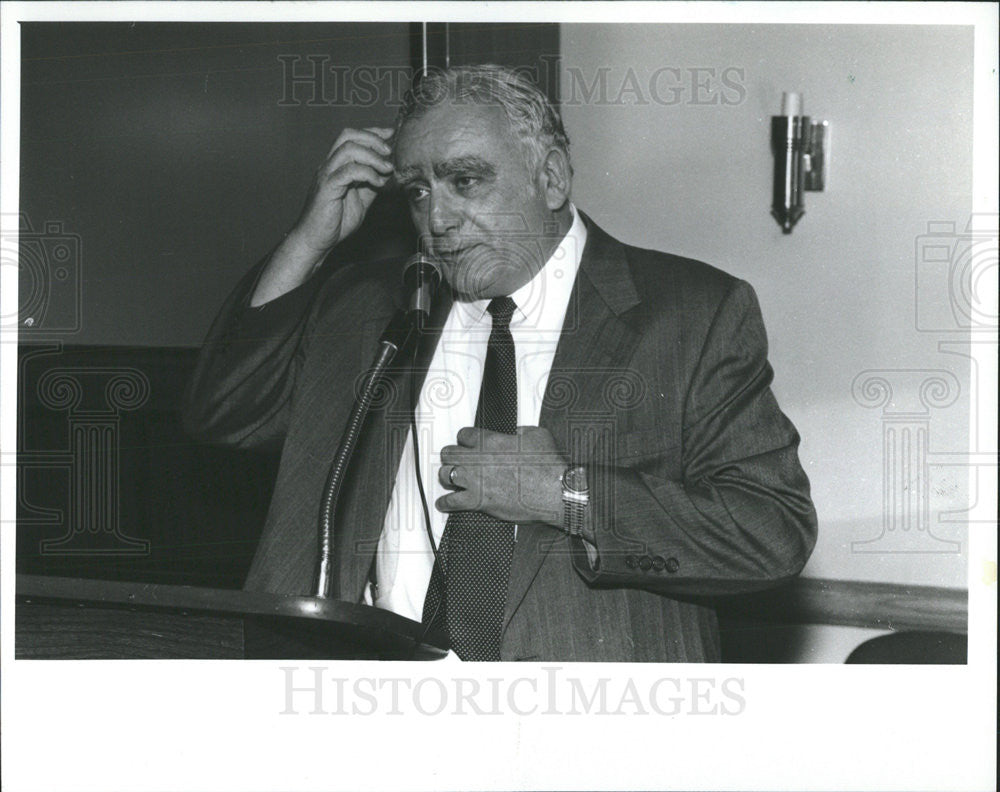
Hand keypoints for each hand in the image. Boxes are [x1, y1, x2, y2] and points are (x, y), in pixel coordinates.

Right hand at [290, 126, 394, 256]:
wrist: (316, 240)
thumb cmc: (335, 221)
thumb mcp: (361, 200)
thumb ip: (371, 184)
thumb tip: (388, 173)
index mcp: (336, 165)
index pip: (351, 137)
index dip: (372, 132)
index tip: (391, 134)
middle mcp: (328, 165)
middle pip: (347, 136)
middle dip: (372, 138)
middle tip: (389, 151)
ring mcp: (326, 175)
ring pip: (348, 149)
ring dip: (372, 156)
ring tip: (386, 169)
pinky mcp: (327, 188)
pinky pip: (348, 171)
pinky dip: (367, 173)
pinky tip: (378, 183)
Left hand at [437, 426, 567, 525]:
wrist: (553, 490)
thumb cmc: (548, 465)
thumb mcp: (537, 435)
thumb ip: (521, 431)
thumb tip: (516, 433)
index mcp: (490, 440)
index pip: (464, 434)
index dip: (465, 439)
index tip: (468, 444)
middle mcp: (478, 458)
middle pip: (449, 452)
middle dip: (452, 456)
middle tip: (457, 461)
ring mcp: (475, 480)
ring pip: (445, 474)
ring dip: (447, 476)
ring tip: (451, 479)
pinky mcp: (477, 501)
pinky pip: (451, 502)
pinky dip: (445, 503)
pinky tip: (444, 503)